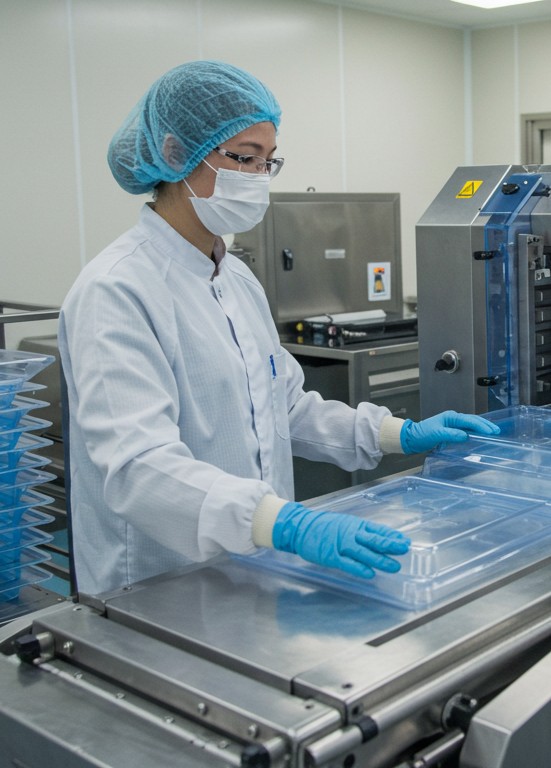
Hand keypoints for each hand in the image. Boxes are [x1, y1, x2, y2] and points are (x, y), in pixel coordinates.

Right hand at [272, 502, 409, 578]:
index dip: (392, 537)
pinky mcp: (331, 556)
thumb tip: (380, 538)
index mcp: (355, 524)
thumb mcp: (345, 523)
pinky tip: (370, 573)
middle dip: (390, 546)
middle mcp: (350, 533)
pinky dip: (359, 568)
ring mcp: (340, 545)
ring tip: (393, 566)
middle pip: (374, 540)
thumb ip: (361, 531)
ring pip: (364, 553)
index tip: (405, 542)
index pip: (378, 530)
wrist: (300, 527)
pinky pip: (347, 563)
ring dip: (380, 560)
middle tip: (404, 550)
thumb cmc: (324, 526)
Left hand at [400, 410, 499, 454]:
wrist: (411, 438)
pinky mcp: (451, 431)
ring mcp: (452, 425)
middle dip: (485, 425)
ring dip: (481, 428)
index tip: (492, 431)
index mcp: (450, 417)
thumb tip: (465, 436)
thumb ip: (450, 434)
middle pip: (473, 421)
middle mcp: (453, 419)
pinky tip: (479, 437)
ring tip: (492, 432)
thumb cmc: (421, 434)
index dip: (482, 426)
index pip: (470, 421)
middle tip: (497, 431)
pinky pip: (466, 430)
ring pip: (471, 425)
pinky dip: (475, 432)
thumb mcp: (436, 434)